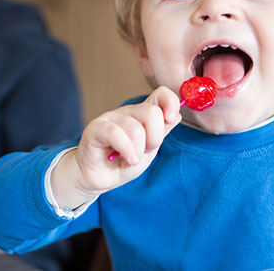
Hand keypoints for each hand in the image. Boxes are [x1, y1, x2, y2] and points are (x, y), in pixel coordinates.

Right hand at [51, 86, 181, 209]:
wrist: (98, 178)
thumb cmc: (122, 163)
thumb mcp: (148, 151)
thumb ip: (161, 133)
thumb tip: (176, 115)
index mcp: (143, 114)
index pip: (161, 94)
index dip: (170, 102)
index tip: (170, 118)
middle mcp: (128, 112)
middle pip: (152, 113)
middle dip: (154, 139)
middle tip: (144, 151)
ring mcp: (111, 117)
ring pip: (136, 129)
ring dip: (138, 151)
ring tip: (130, 159)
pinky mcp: (96, 127)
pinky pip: (116, 134)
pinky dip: (126, 150)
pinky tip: (126, 160)